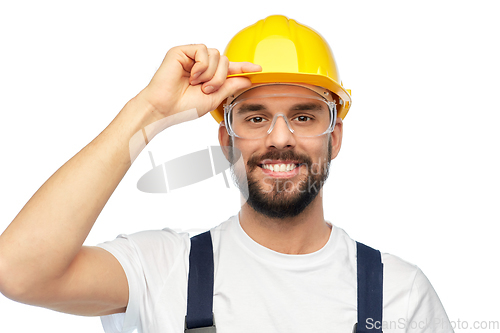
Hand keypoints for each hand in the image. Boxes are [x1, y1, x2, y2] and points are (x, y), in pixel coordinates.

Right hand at [138, 44, 260, 121]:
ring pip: (216, 54)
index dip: (243, 67)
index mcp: (208, 76)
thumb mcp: (213, 98)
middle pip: (224, 60)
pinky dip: (202, 66)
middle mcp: (200, 65)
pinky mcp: (181, 51)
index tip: (259, 69)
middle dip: (221, 77)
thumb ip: (229, 86)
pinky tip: (192, 76)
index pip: (229, 68)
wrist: (165, 109)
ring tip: (198, 84)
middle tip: (207, 89)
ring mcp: (191, 57)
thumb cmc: (184, 107)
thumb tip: (246, 79)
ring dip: (211, 73)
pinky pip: (203, 50)